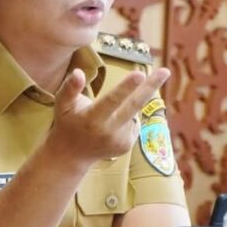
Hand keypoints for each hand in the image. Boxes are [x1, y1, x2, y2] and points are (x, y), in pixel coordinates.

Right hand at [46, 67, 170, 167]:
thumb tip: (79, 72)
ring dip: (129, 102)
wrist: (72, 155)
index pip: (112, 100)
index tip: (140, 74)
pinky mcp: (127, 145)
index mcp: (92, 118)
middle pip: (134, 105)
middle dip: (150, 87)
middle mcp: (108, 131)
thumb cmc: (67, 122)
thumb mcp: (62, 104)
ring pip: (133, 112)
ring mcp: (120, 140)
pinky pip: (132, 122)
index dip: (126, 87)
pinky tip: (111, 122)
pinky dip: (126, 116)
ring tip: (108, 111)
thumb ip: (70, 88)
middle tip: (165, 71)